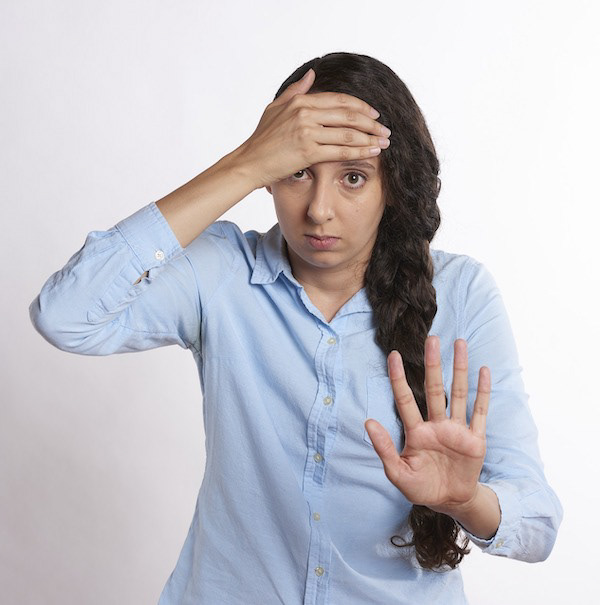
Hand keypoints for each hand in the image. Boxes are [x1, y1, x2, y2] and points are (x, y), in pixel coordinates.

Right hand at [235, 67, 390, 188]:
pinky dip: (360, 151)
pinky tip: (372, 153)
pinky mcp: (308, 151)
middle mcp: (305, 113)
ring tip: (384, 142)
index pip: (339, 100)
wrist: (249, 162)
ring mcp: (307, 132)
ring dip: (370, 138)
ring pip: (348, 133)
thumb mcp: (275, 108)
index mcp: (300, 101)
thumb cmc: (261, 139)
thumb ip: (296, 91)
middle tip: (386, 130)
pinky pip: (341, 151)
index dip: (361, 107)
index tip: (374, 115)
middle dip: (371, 123)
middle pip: (348, 115)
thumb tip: (312, 74)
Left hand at [364, 336, 490, 516]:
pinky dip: (483, 392)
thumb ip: (384, 448)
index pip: (405, 399)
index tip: (393, 355)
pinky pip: (480, 412)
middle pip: (435, 388)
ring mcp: (457, 430)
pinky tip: (484, 371)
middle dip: (433, 364)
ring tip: (460, 343)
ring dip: (460, 369)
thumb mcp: (397, 473)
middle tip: (432, 339)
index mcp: (416, 432)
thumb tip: (368, 421)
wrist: (450, 502)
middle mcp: (436, 425)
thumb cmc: (421, 487)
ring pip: (459, 393)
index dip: (399, 378)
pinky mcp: (476, 439)